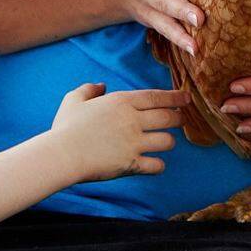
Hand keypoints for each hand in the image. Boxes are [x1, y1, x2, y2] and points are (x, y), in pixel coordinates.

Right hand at [49, 83, 185, 180]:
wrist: (62, 154)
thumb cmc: (66, 126)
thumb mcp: (74, 99)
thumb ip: (89, 89)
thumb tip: (101, 85)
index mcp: (122, 102)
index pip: (156, 97)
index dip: (175, 97)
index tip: (187, 98)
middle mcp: (132, 121)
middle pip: (168, 118)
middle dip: (179, 118)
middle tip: (181, 120)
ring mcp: (134, 143)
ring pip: (167, 141)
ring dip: (169, 142)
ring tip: (166, 142)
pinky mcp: (132, 164)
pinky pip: (156, 165)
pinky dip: (158, 165)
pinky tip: (155, 164)